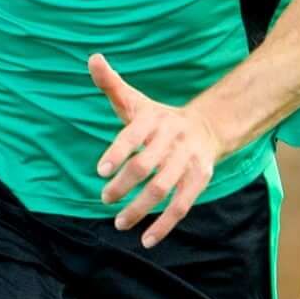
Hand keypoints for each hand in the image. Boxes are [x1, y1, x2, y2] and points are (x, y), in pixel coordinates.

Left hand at [90, 55, 226, 243]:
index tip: (101, 171)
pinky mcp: (198, 179)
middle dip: (124, 186)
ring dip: (140, 209)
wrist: (206, 127)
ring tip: (119, 223)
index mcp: (153, 119)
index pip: (133, 135)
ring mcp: (186, 161)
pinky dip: (164, 225)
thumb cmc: (159, 118)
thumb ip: (112, 84)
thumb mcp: (136, 100)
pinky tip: (146, 240)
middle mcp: (171, 140)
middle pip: (146, 166)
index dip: (117, 152)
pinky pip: (181, 206)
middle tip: (105, 199)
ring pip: (162, 189)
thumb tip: (92, 58)